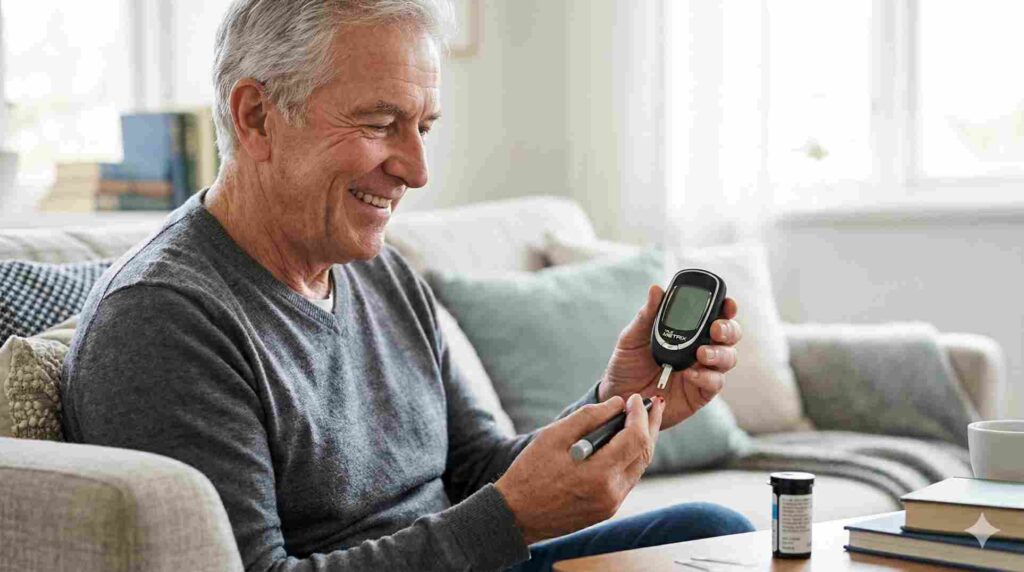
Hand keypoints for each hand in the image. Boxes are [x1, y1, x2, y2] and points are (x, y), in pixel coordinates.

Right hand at [495, 393, 665, 543]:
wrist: (515, 515)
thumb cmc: (529, 472)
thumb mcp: (554, 436)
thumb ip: (588, 417)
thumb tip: (617, 404)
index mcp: (599, 474)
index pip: (636, 438)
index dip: (640, 414)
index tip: (636, 397)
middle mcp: (611, 493)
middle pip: (644, 453)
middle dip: (650, 426)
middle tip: (653, 404)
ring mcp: (611, 505)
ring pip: (638, 468)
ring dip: (642, 442)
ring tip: (641, 420)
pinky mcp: (606, 510)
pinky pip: (627, 480)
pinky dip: (630, 458)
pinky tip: (625, 443)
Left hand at [598, 285, 741, 429]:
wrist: (619, 395)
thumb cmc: (627, 364)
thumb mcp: (632, 338)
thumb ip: (646, 315)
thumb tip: (657, 289)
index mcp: (688, 331)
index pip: (714, 315)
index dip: (725, 307)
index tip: (727, 302)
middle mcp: (701, 348)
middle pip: (729, 335)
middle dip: (728, 329)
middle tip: (715, 329)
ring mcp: (703, 371)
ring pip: (728, 358)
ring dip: (719, 353)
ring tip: (701, 353)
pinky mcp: (701, 393)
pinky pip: (714, 383)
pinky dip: (706, 377)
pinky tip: (690, 374)